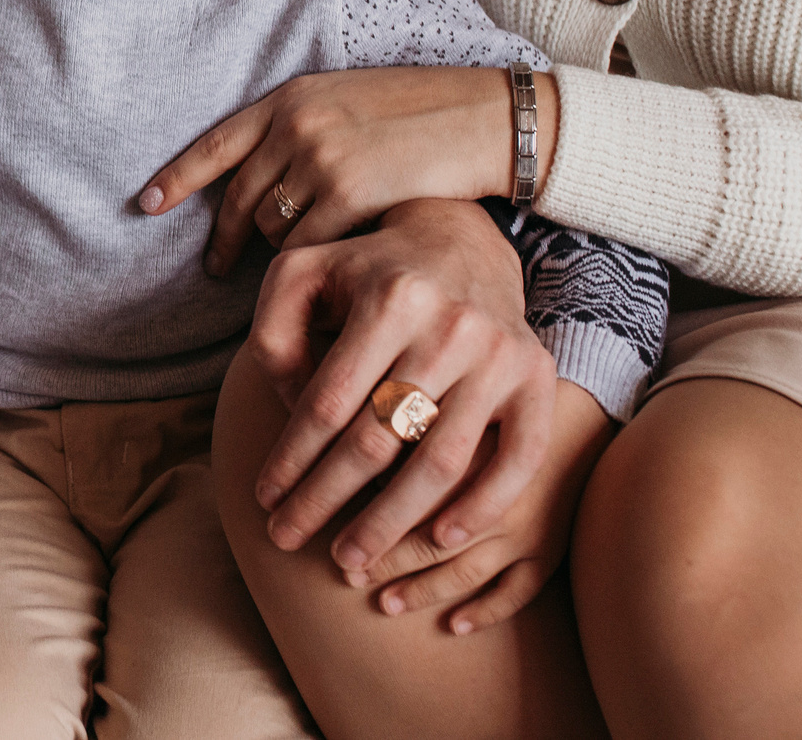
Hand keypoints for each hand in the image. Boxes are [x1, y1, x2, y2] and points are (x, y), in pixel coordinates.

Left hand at [141, 66, 548, 271]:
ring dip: (284, 248)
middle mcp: (297, 125)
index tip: (146, 203)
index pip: (217, 142)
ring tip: (310, 258)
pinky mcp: (350, 193)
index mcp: (291, 98)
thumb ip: (301, 130)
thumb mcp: (347, 102)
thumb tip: (263, 179)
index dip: (178, 176)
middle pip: (240, 198)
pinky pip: (308, 245)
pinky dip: (315, 260)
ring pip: (274, 227)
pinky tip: (334, 264)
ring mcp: (322, 158)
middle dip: (226, 239)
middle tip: (217, 268)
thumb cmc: (420, 114)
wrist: (482, 117)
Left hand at [244, 200, 556, 578]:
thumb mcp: (303, 274)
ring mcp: (500, 354)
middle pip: (379, 438)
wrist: (460, 241)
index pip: (329, 402)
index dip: (292, 459)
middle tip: (289, 539)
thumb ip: (275, 334)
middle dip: (326, 499)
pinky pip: (516, 458)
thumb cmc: (366, 270)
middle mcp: (451, 326)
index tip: (265, 498)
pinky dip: (480, 506)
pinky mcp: (536, 376)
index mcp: (390, 298)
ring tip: (350, 559)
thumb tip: (290, 411)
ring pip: (441, 461)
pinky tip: (438, 540)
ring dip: (391, 522)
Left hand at [354, 380, 611, 634]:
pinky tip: (453, 624)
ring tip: (384, 603)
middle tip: (345, 569)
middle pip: (429, 537)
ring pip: (465, 570)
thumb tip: (331, 444)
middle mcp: (498, 490)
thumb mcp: (446, 392)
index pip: (404, 492)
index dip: (364, 517)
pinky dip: (486, 611)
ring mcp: (527, 524)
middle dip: (384, 559)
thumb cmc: (490, 399)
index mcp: (468, 448)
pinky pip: (518, 591)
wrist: (573, 411)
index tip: (330, 534)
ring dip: (421, 590)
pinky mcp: (551, 547)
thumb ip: (396, 418)